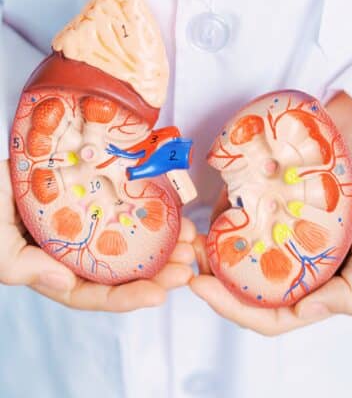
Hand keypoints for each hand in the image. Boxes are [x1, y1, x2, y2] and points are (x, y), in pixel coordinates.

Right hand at [0, 159, 194, 311]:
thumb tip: (63, 282)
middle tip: (186, 266)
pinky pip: (123, 205)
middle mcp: (77, 250)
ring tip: (189, 239)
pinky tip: (169, 209)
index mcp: (55, 270)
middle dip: (157, 273)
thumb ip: (21, 267)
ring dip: (162, 242)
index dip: (127, 297)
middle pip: (122, 270)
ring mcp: (87, 222)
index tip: (160, 295)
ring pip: (129, 238)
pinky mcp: (94, 196)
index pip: (95, 293)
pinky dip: (147, 209)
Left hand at [190, 92, 351, 334]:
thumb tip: (302, 308)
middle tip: (186, 256)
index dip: (230, 307)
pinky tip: (214, 207)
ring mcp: (281, 238)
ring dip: (212, 244)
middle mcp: (289, 267)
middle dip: (210, 275)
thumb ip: (341, 297)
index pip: (266, 316)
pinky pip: (247, 214)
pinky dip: (228, 212)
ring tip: (191, 232)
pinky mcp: (277, 210)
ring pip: (239, 249)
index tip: (198, 285)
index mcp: (308, 290)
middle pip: (242, 284)